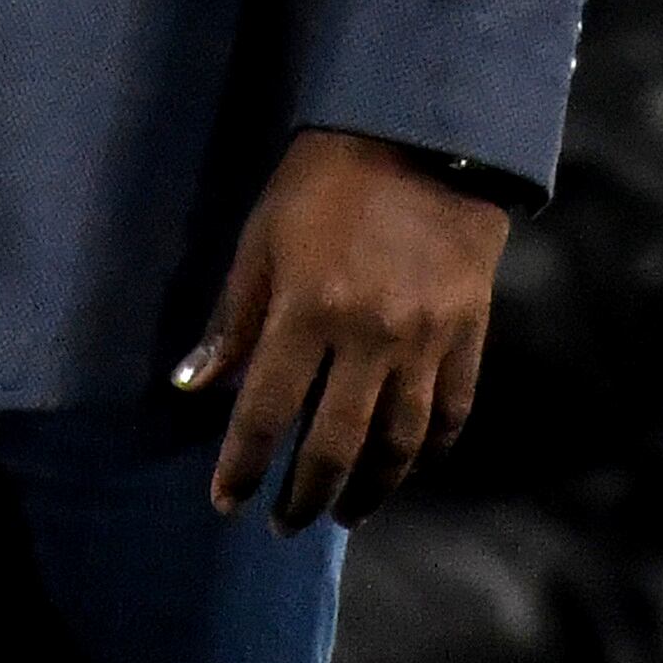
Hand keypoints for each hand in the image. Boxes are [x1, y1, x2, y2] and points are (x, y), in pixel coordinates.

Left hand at [175, 127, 506, 529]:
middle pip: (336, 445)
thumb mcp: (261, 236)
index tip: (226, 500)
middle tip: (285, 524)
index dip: (244, 464)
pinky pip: (450, 413)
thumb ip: (232, 317)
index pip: (267, 410)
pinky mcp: (468, 335)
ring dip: (370, 490)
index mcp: (309, 309)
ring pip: (399, 444)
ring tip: (345, 514)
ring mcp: (425, 340)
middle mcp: (370, 336)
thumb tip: (194, 384)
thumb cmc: (323, 181)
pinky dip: (428, 452)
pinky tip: (406, 468)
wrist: (422, 138)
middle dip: (306, 495)